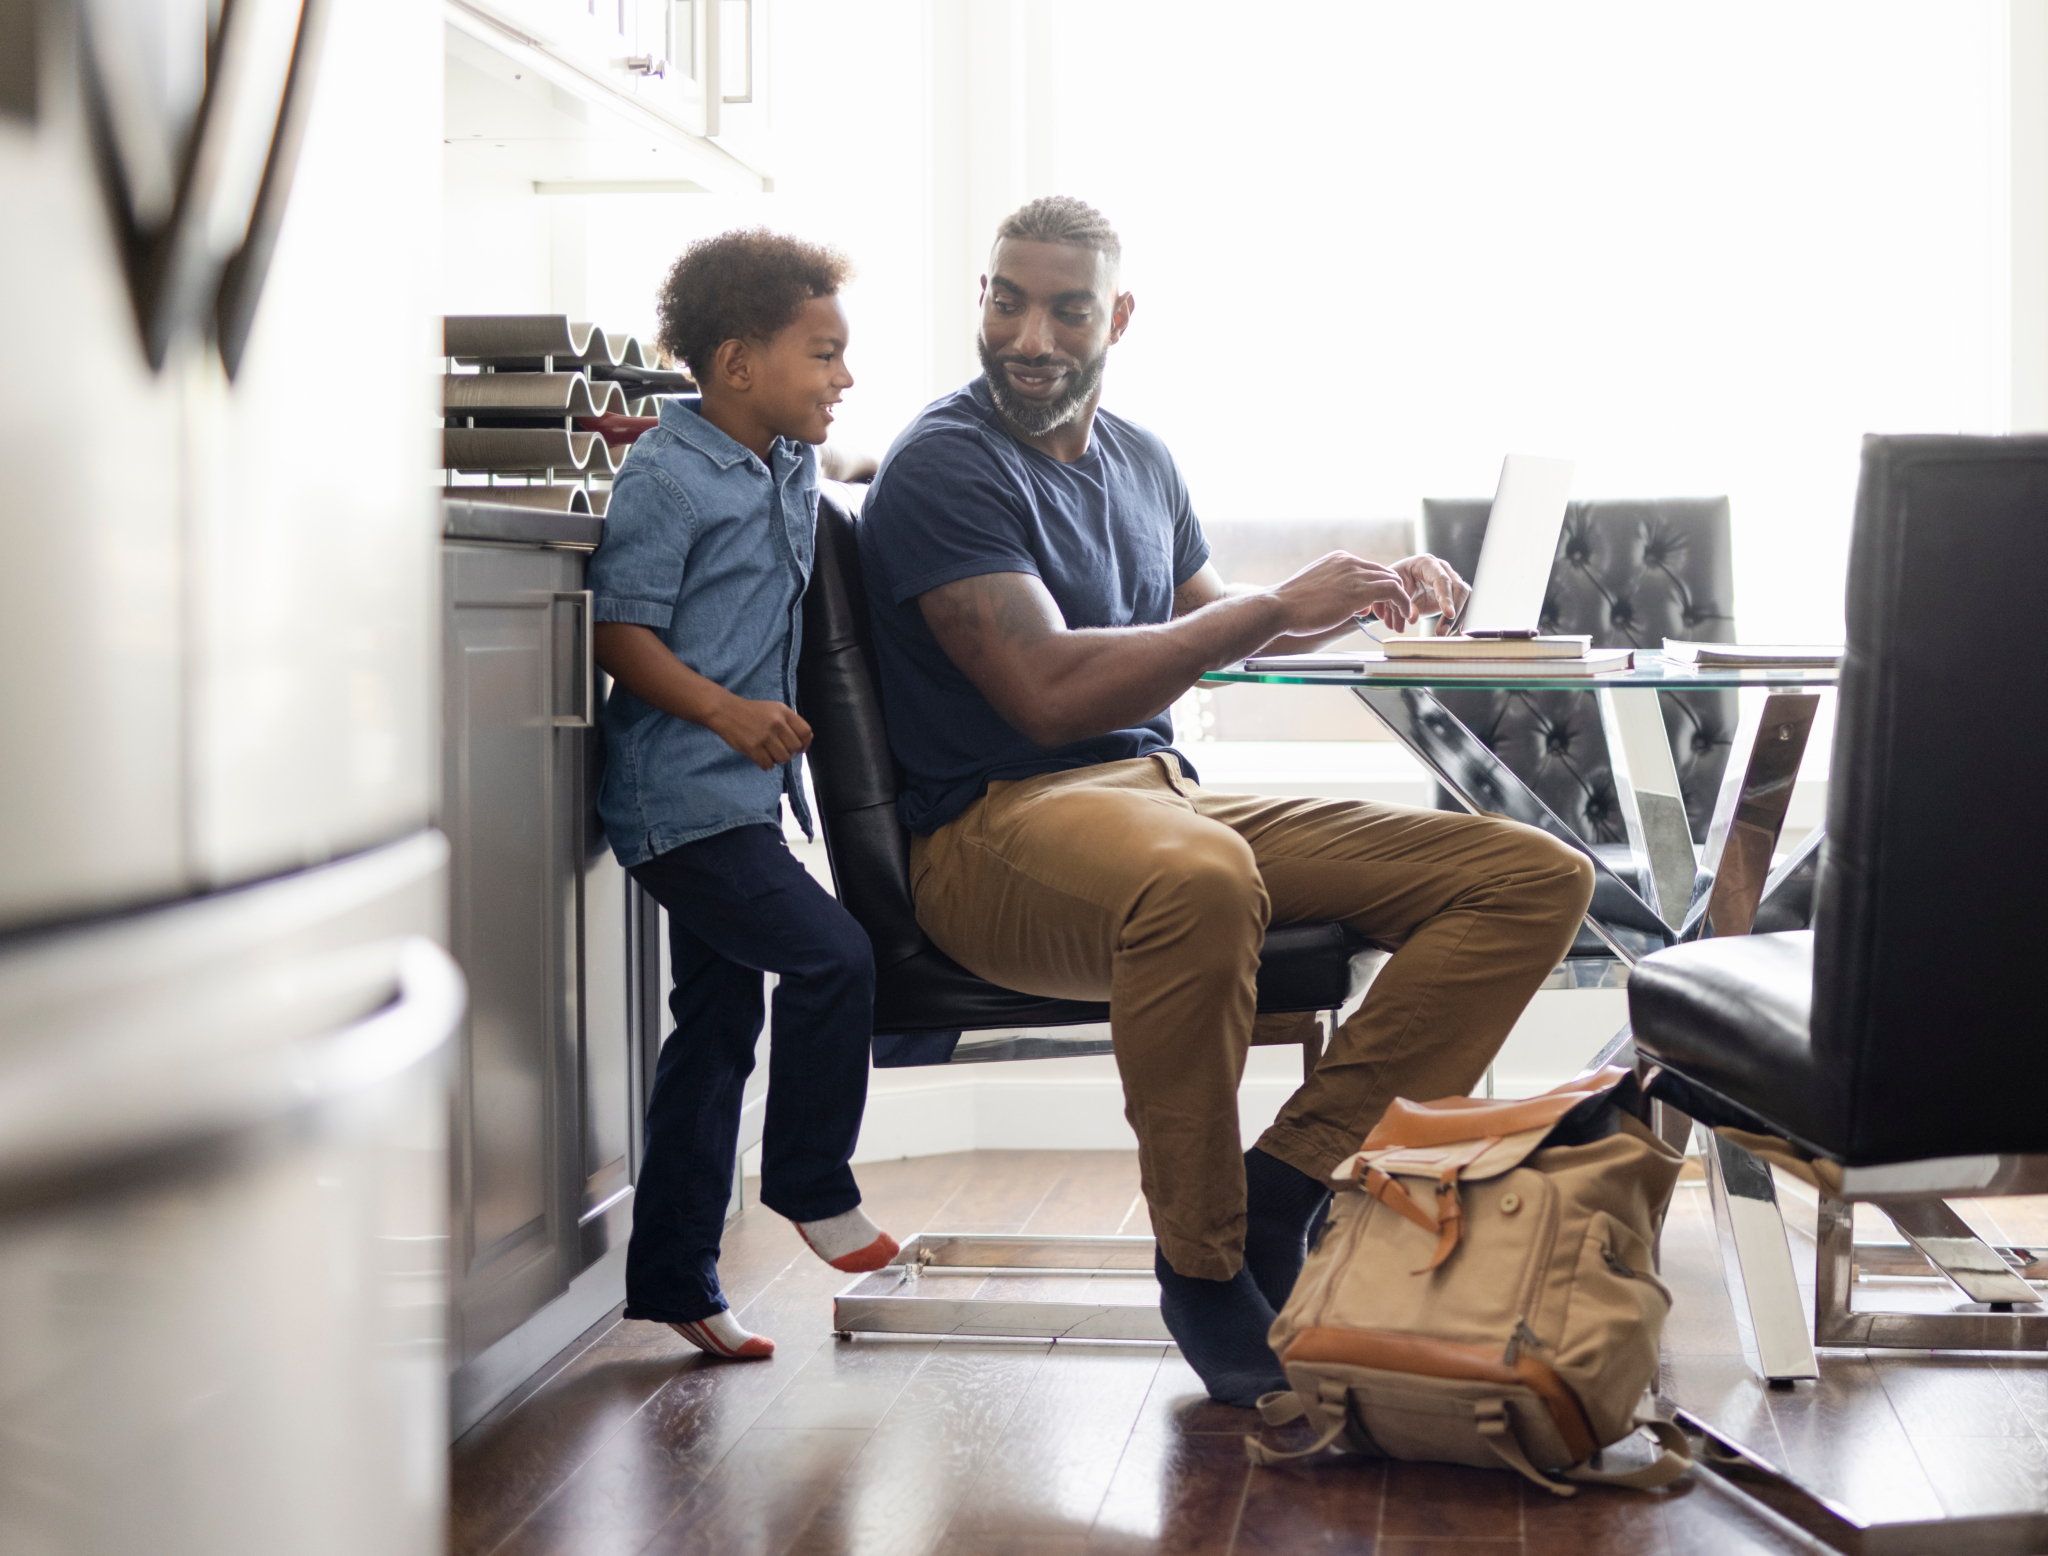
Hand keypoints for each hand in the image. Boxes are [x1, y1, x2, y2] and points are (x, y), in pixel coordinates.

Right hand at [708, 696, 812, 769]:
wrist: (726, 711)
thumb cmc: (751, 712)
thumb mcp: (774, 709)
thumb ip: (789, 722)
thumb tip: (804, 742)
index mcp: (784, 712)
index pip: (806, 732)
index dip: (805, 743)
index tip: (801, 748)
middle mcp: (776, 723)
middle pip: (795, 747)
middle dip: (790, 752)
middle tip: (780, 750)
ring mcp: (765, 736)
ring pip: (783, 758)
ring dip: (778, 759)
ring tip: (770, 753)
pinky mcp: (753, 747)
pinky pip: (768, 764)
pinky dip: (766, 764)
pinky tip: (761, 758)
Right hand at [1268, 550, 1416, 634]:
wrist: (1278, 607)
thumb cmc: (1293, 605)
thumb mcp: (1319, 589)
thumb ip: (1339, 591)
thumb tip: (1359, 605)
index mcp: (1339, 559)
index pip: (1371, 569)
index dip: (1380, 587)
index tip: (1382, 604)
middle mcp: (1350, 562)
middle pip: (1385, 572)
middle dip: (1394, 592)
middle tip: (1397, 612)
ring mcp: (1355, 574)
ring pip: (1393, 580)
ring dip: (1401, 600)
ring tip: (1403, 617)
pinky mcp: (1360, 591)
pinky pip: (1394, 591)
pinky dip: (1403, 603)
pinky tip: (1404, 616)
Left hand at [1391, 553, 1470, 627]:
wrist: (1397, 585)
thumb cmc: (1394, 584)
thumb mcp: (1393, 591)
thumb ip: (1402, 603)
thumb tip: (1412, 619)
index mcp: (1426, 563)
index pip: (1442, 580)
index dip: (1446, 597)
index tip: (1449, 614)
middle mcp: (1443, 570)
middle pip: (1459, 589)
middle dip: (1454, 611)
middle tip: (1442, 631)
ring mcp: (1450, 581)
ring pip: (1465, 599)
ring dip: (1456, 619)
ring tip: (1442, 634)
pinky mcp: (1453, 595)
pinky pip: (1462, 607)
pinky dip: (1457, 621)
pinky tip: (1448, 632)